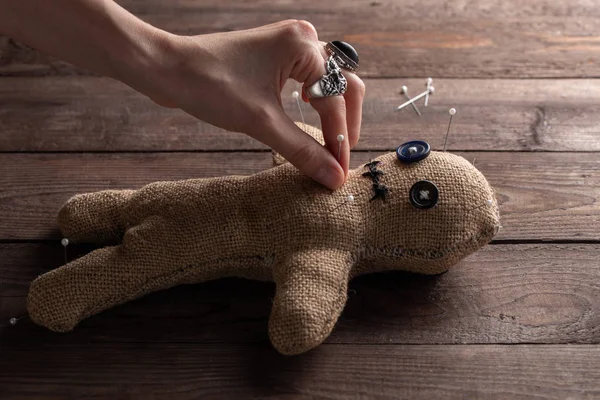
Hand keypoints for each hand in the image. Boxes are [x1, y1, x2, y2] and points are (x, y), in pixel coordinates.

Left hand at [137, 20, 365, 189]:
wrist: (168, 69)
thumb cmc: (210, 85)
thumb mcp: (261, 122)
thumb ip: (302, 150)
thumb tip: (333, 177)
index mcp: (303, 45)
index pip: (335, 99)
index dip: (339, 139)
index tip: (339, 172)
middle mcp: (303, 38)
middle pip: (344, 84)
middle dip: (345, 122)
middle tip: (341, 158)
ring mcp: (289, 44)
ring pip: (329, 82)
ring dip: (333, 112)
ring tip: (332, 144)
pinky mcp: (277, 55)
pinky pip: (309, 80)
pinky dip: (315, 103)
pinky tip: (310, 117)